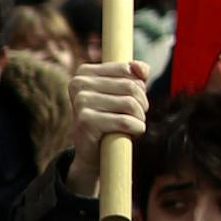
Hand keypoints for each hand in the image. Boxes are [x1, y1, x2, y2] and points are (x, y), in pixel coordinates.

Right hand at [62, 60, 148, 197]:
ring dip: (140, 117)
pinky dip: (136, 129)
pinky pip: (125, 121)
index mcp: (84, 72)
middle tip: (135, 115)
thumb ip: (133, 73)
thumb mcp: (121, 91)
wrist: (92, 152)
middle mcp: (78, 84)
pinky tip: (131, 133)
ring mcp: (80, 102)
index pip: (127, 69)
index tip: (132, 99)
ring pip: (130, 104)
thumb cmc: (109, 118)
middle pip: (130, 86)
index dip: (139, 85)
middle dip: (142, 103)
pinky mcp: (85, 121)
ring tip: (133, 124)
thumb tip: (142, 70)